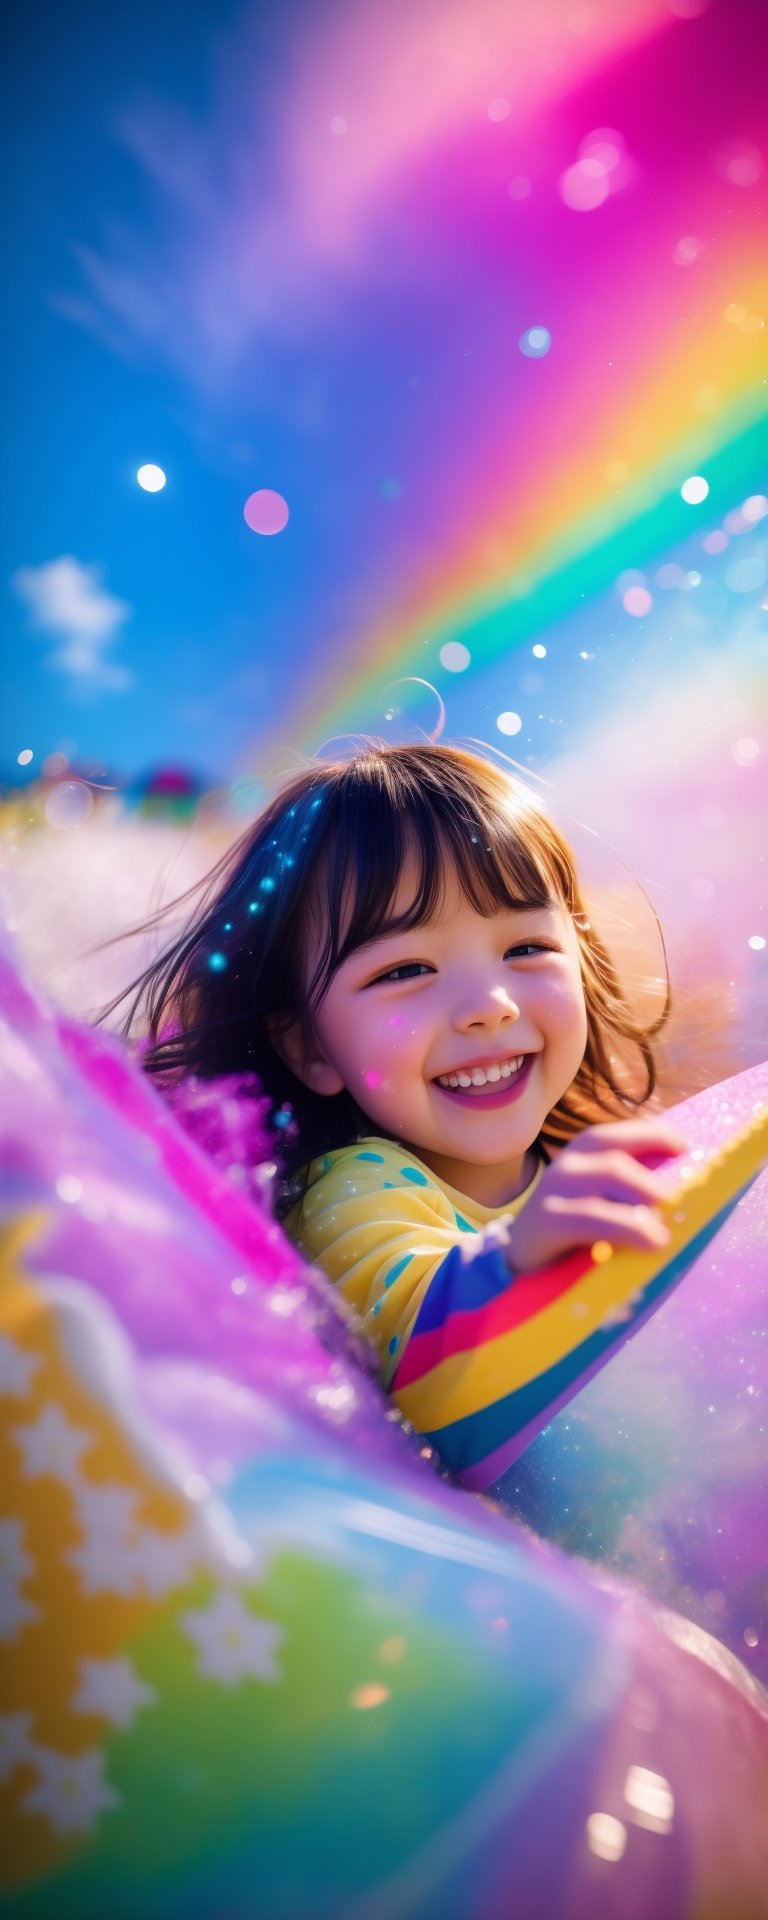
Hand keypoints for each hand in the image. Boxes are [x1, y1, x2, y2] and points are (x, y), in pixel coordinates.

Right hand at [504, 1116, 687, 1271]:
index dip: (655, 1136)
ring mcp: (556, 1187)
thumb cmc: (575, 1227)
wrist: (522, 1256)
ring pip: (608, 1177)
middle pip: (618, 1159)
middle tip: (678, 1209)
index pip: (623, 1134)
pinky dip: (625, 1227)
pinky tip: (648, 1243)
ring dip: (642, 1204)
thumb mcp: (604, 1200)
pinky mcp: (548, 1217)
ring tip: (661, 1236)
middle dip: (652, 1183)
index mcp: (588, 1151)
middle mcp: (571, 1162)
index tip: (684, 1149)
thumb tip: (684, 1195)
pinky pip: (591, 1216)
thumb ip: (633, 1190)